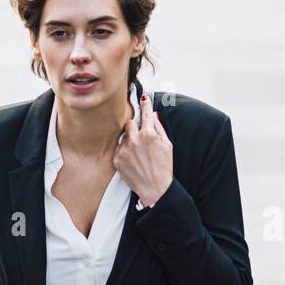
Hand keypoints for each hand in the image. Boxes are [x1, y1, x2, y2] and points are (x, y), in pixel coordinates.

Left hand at [113, 93, 172, 207]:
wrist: (155, 188)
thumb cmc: (163, 167)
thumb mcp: (167, 145)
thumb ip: (158, 128)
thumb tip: (153, 115)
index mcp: (149, 134)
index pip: (145, 113)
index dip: (144, 104)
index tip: (142, 97)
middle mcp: (135, 140)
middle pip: (128, 124)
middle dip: (134, 128)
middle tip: (140, 137)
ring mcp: (124, 149)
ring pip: (123, 137)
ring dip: (129, 141)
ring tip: (138, 154)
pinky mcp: (117, 159)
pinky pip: (118, 149)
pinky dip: (124, 152)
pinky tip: (133, 160)